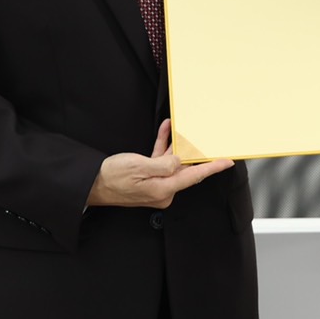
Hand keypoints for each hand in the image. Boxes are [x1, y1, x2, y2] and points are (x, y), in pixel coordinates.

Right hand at [86, 119, 233, 207]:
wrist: (91, 184)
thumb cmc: (112, 177)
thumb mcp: (140, 166)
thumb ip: (164, 164)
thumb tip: (181, 162)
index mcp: (163, 190)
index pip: (194, 176)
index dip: (212, 167)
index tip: (227, 161)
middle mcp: (162, 190)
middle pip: (184, 169)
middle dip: (192, 151)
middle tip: (205, 138)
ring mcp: (155, 186)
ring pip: (172, 163)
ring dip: (175, 145)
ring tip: (176, 127)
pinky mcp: (147, 180)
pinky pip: (160, 162)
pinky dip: (163, 148)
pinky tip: (165, 132)